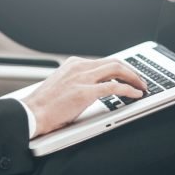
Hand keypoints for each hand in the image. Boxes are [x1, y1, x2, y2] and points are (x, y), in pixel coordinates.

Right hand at [22, 56, 146, 136]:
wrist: (32, 113)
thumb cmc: (44, 105)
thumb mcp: (63, 85)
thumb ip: (78, 81)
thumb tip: (96, 88)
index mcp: (73, 64)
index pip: (103, 61)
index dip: (120, 68)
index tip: (129, 75)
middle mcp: (79, 67)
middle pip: (113, 62)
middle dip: (130, 71)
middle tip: (140, 80)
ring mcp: (82, 78)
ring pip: (116, 70)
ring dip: (133, 77)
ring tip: (142, 86)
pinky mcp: (85, 92)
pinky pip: (114, 87)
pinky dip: (129, 89)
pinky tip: (136, 94)